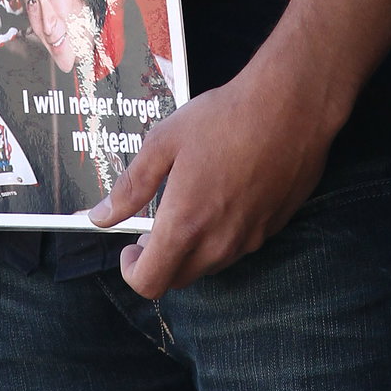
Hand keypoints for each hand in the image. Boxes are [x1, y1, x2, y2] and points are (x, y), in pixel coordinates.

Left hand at [89, 58, 334, 298]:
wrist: (291, 107)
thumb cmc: (224, 118)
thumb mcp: (164, 142)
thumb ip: (131, 186)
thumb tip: (99, 217)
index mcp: (185, 225)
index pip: (149, 283)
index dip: (131, 272)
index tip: (129, 247)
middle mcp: (218, 243)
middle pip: (178, 279)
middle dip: (159, 260)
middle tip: (155, 225)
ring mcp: (249, 239)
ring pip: (209, 265)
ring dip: (191, 249)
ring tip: (190, 204)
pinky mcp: (272, 228)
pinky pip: (237, 247)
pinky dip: (221, 235)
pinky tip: (224, 194)